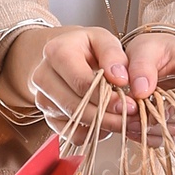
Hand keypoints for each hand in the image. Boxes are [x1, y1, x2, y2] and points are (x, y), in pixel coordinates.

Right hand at [0, 23, 137, 134]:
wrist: (67, 57)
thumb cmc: (88, 48)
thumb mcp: (104, 40)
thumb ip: (114, 55)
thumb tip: (120, 78)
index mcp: (56, 52)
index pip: (81, 82)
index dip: (108, 96)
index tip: (131, 104)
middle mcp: (43, 76)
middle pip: (76, 106)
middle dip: (108, 116)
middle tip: (132, 118)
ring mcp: (43, 99)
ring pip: (74, 123)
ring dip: (103, 125)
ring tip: (124, 119)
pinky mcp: (49, 117)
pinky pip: (72, 135)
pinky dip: (93, 133)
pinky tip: (106, 122)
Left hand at [122, 27, 174, 138]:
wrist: (164, 58)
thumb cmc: (157, 50)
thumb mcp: (143, 49)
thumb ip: (140, 67)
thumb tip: (141, 91)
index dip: (173, 105)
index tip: (149, 108)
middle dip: (159, 120)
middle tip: (131, 117)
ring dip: (156, 130)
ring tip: (133, 121)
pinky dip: (159, 136)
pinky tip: (142, 127)